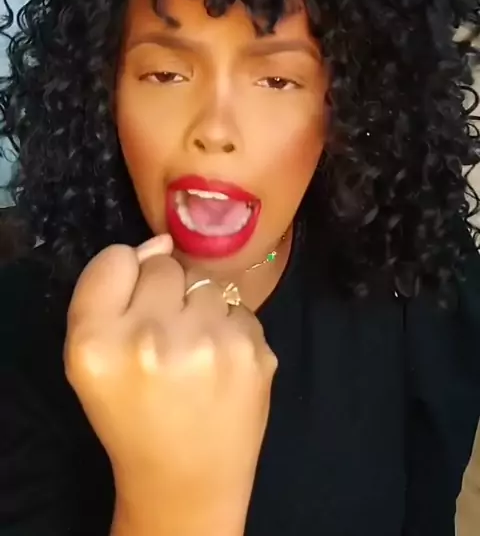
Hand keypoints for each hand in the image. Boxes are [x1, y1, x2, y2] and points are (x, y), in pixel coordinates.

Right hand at [64, 235, 277, 533]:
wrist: (186, 480)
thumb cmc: (131, 413)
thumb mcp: (90, 360)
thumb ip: (108, 291)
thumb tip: (162, 241)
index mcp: (95, 342)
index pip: (114, 259)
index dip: (125, 280)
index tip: (132, 311)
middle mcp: (150, 338)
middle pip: (163, 264)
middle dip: (165, 293)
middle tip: (165, 339)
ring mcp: (209, 344)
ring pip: (206, 281)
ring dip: (201, 307)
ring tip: (194, 353)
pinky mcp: (254, 351)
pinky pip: (239, 306)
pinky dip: (230, 328)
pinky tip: (221, 365)